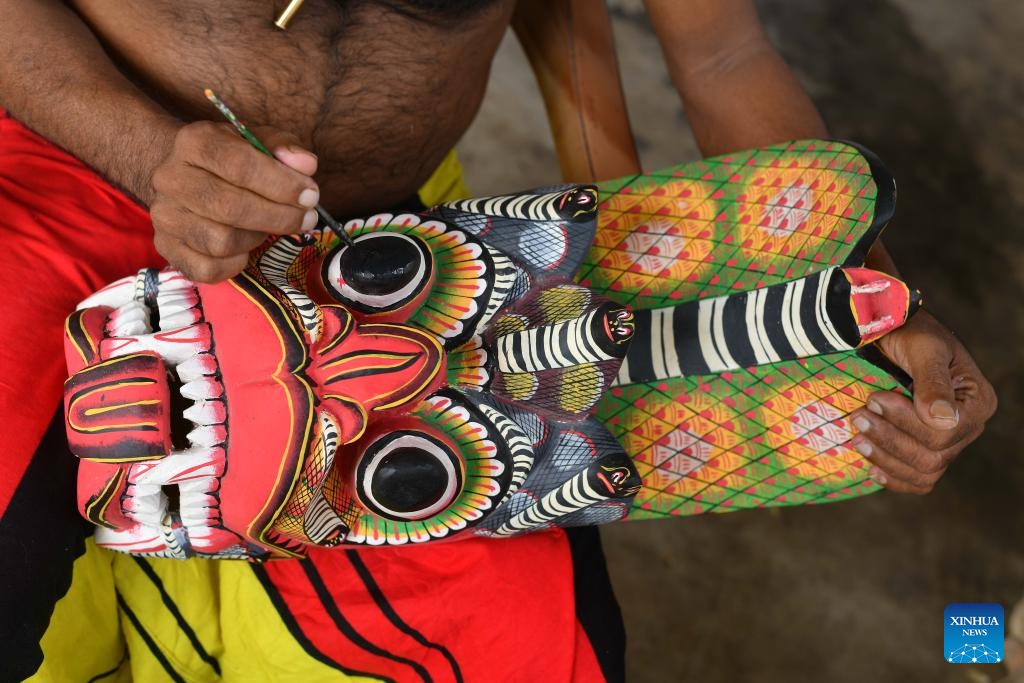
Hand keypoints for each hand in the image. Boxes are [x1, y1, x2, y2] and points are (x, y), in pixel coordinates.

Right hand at [150, 121, 319, 282]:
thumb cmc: (231, 161)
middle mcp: (171, 178)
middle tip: (307, 218)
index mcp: (195, 142)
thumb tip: (306, 166)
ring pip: (221, 241)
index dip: (282, 184)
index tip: (311, 195)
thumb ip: (284, 148)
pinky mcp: (168, 248)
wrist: (187, 177)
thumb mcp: (257, 142)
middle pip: (230, 207)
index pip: (240, 165)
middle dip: (279, 217)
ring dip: (257, 238)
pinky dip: (235, 264)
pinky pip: (208, 270)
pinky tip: (246, 248)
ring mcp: (165, 216)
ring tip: (269, 227)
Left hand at [848, 310, 996, 493]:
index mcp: (977, 403)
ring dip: (886, 459)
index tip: (875, 399)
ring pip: (924, 472)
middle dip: (890, 439)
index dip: (906, 422)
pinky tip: (871, 470)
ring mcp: (950, 442)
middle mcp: (968, 427)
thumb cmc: (911, 334)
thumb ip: (932, 380)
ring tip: (857, 439)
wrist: (894, 336)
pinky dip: (894, 478)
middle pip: (933, 456)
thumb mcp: (924, 348)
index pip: (944, 432)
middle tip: (857, 417)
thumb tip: (941, 418)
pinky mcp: (927, 450)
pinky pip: (917, 479)